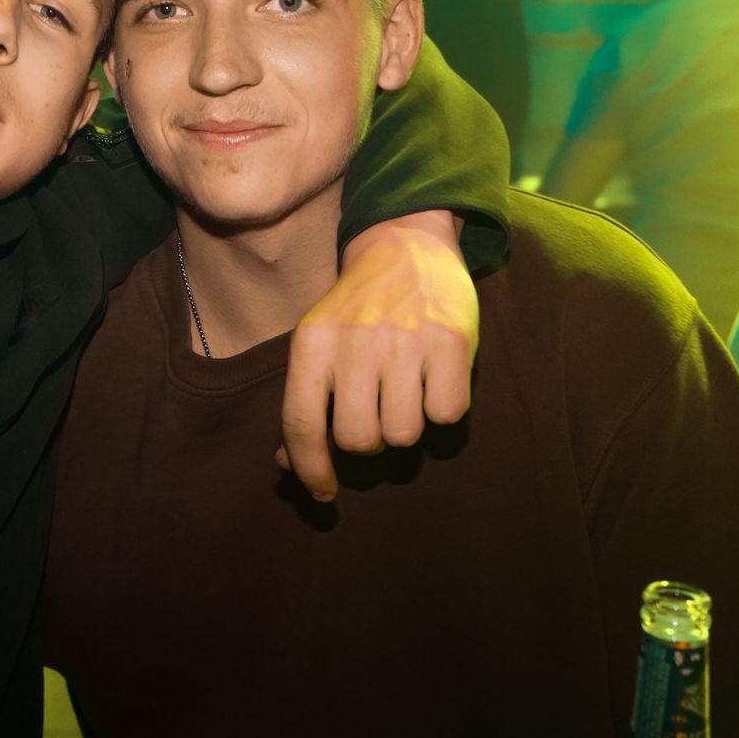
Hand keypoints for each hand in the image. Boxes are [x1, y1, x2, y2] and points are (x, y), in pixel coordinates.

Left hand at [278, 210, 476, 501]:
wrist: (406, 246)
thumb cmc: (356, 309)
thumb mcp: (318, 342)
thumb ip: (304, 400)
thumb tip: (287, 464)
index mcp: (313, 342)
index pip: (302, 423)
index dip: (311, 468)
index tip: (323, 491)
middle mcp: (355, 341)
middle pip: (359, 440)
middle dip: (368, 444)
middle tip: (376, 417)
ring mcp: (405, 340)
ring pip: (404, 435)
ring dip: (406, 428)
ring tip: (405, 395)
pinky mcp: (451, 341)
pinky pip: (447, 415)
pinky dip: (443, 410)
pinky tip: (434, 382)